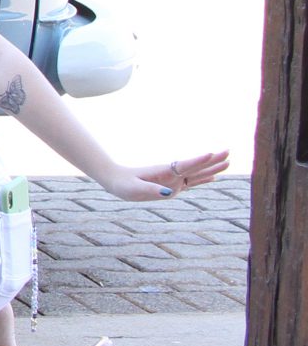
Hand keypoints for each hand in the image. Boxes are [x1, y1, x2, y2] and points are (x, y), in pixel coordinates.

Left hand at [102, 150, 227, 203]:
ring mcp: (173, 180)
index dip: (198, 160)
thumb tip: (169, 193)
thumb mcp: (134, 189)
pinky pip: (191, 182)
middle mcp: (171, 174)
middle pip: (196, 166)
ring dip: (212, 168)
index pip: (184, 165)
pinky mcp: (172, 186)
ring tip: (228, 162)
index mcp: (163, 172)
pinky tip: (213, 177)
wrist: (116, 180)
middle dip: (212, 160)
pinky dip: (203, 179)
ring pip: (197, 173)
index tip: (211, 153)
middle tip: (229, 152)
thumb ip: (151, 190)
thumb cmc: (123, 184)